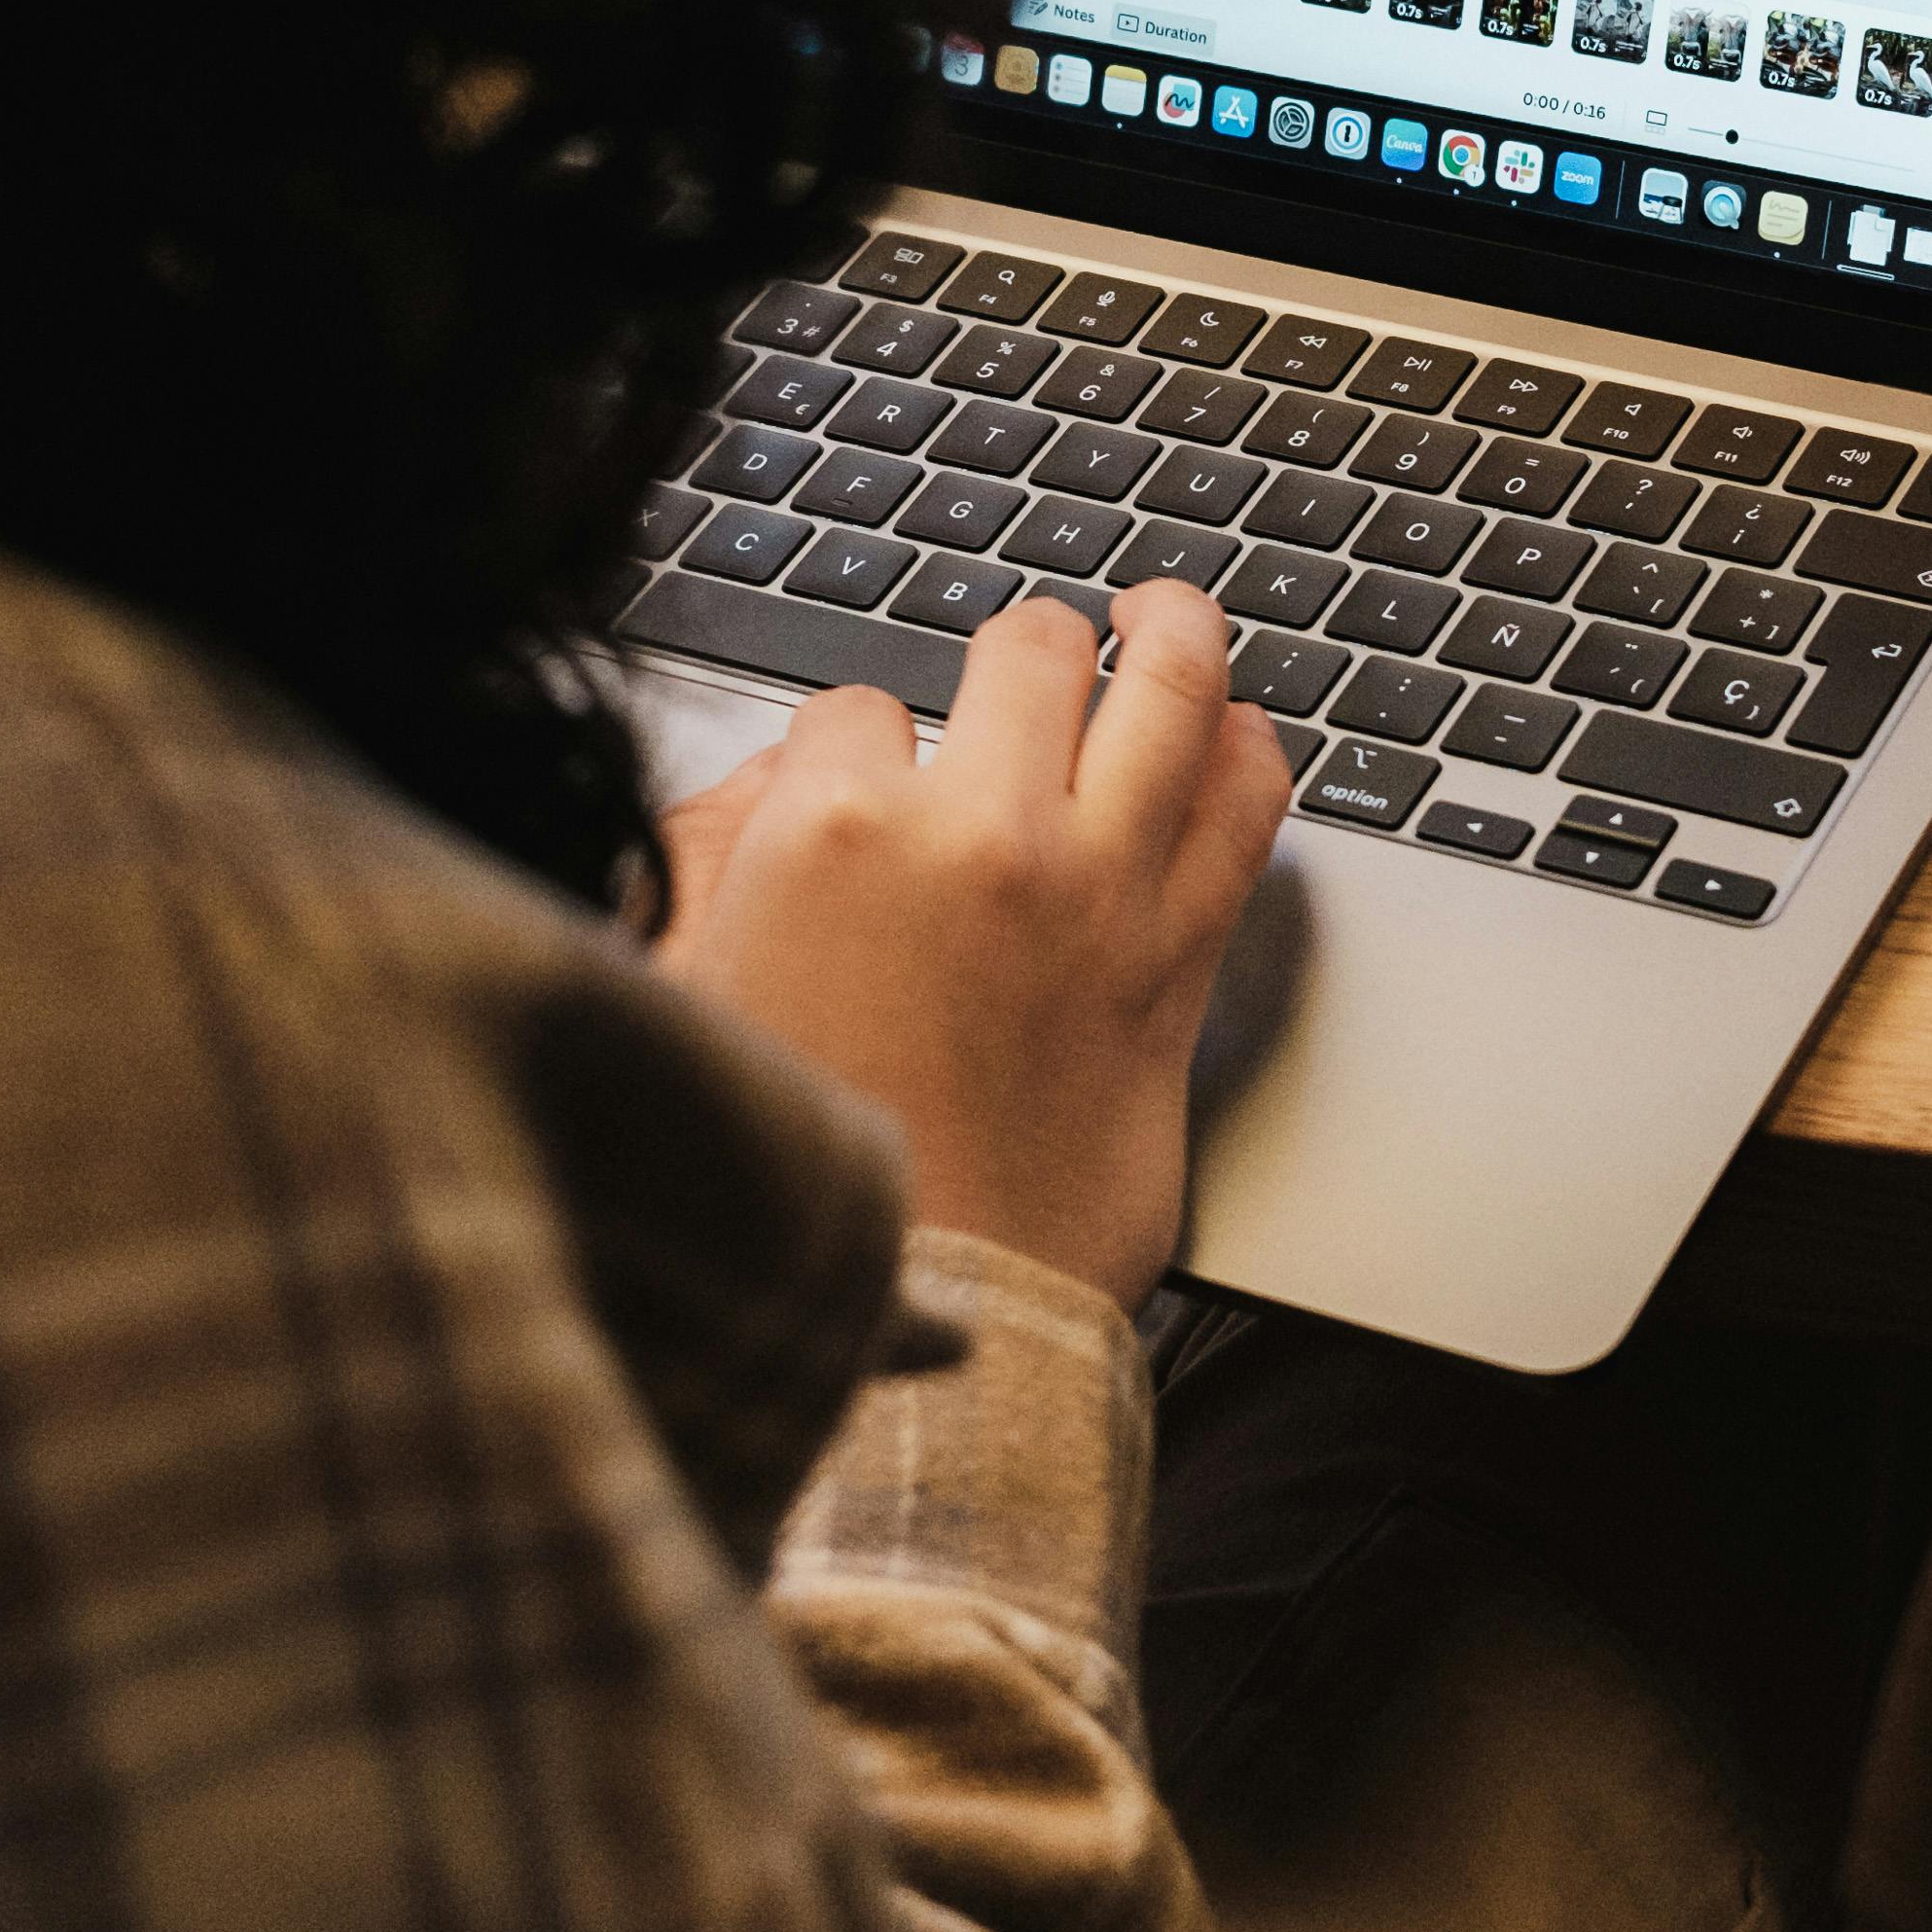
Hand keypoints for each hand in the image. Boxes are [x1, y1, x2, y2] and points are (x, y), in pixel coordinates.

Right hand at [655, 588, 1289, 1310]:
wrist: (913, 1316)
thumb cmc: (786, 1181)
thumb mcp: (679, 997)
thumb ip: (708, 863)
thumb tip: (765, 789)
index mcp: (830, 834)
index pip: (853, 707)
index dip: (856, 745)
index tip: (867, 782)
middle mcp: (980, 836)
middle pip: (1028, 651)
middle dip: (1025, 647)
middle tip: (1036, 657)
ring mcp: (1097, 890)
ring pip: (1170, 689)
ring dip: (1173, 634)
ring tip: (1166, 616)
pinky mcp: (1179, 963)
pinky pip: (1246, 813)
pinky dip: (1252, 757)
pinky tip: (1239, 738)